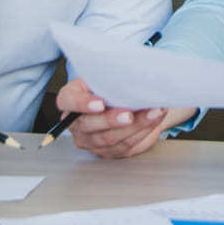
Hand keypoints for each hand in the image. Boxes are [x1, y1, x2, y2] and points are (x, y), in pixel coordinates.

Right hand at [56, 78, 195, 158]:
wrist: (121, 101)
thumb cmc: (109, 85)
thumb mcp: (104, 76)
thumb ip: (110, 76)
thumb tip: (131, 72)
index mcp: (70, 99)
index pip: (68, 101)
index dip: (82, 103)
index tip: (100, 103)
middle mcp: (77, 124)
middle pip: (90, 125)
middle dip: (112, 120)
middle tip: (130, 114)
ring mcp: (92, 141)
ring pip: (111, 138)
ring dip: (135, 126)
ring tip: (153, 113)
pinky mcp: (110, 151)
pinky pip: (126, 145)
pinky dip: (143, 131)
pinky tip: (154, 120)